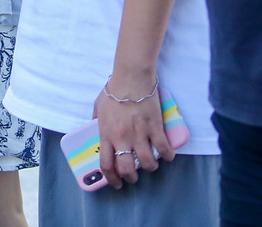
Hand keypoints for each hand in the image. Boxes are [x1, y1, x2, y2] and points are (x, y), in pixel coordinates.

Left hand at [93, 75, 173, 189]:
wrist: (131, 78)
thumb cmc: (113, 90)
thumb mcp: (98, 107)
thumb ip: (96, 121)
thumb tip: (94, 130)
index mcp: (107, 134)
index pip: (106, 164)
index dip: (111, 178)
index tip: (116, 183)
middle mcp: (122, 138)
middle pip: (126, 169)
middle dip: (130, 178)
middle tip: (133, 177)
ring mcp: (139, 134)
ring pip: (146, 163)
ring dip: (150, 168)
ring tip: (150, 165)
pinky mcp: (155, 128)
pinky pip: (163, 149)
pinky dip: (167, 156)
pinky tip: (167, 155)